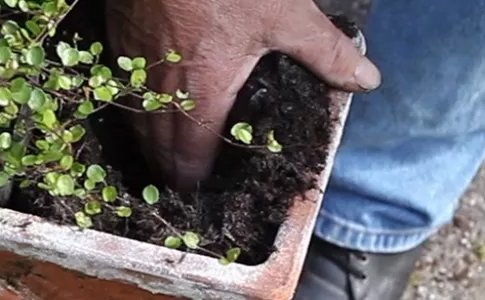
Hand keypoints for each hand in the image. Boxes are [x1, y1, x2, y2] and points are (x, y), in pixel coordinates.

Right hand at [105, 0, 378, 190]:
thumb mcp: (286, 14)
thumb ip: (324, 51)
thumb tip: (365, 78)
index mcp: (201, 93)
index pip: (190, 156)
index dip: (194, 178)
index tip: (200, 190)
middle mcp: (161, 87)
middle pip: (157, 144)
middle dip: (169, 166)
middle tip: (182, 180)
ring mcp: (133, 61)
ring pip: (137, 114)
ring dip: (149, 136)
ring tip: (163, 146)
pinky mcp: (119, 33)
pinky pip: (123, 82)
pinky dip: (135, 98)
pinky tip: (146, 91)